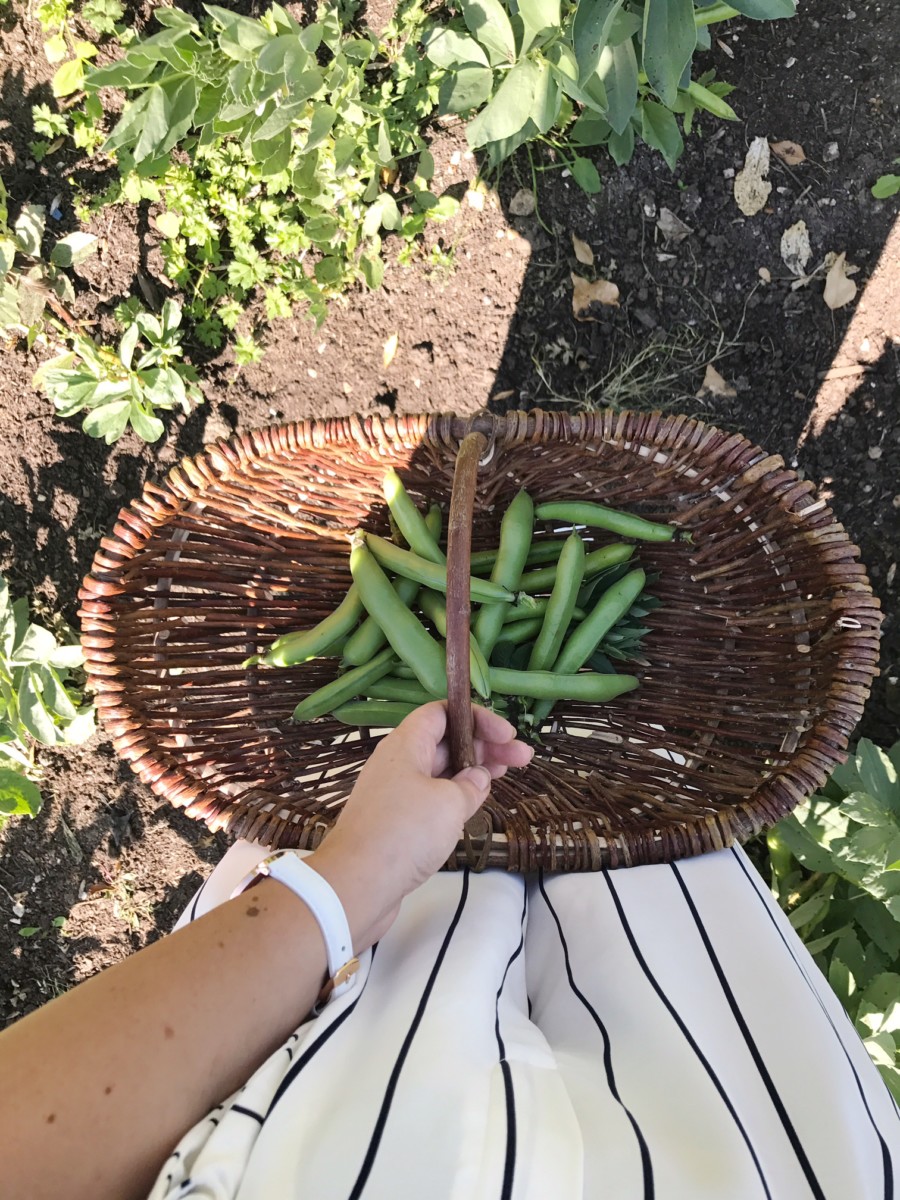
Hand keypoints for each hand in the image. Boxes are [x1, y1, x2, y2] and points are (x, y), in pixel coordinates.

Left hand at [308, 702, 532, 950]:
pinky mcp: (397, 822)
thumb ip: (470, 785)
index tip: (507, 735)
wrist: (356, 885)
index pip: (442, 713)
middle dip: (484, 746)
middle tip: (522, 757)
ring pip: (441, 771)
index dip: (476, 717)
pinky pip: (432, 797)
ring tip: (507, 775)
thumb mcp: (449, 803)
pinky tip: (476, 804)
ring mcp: (397, 794)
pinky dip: (456, 796)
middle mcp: (399, 764)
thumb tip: (477, 778)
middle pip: (446, 742)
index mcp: (406, 745)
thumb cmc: (403, 834)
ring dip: (474, 770)